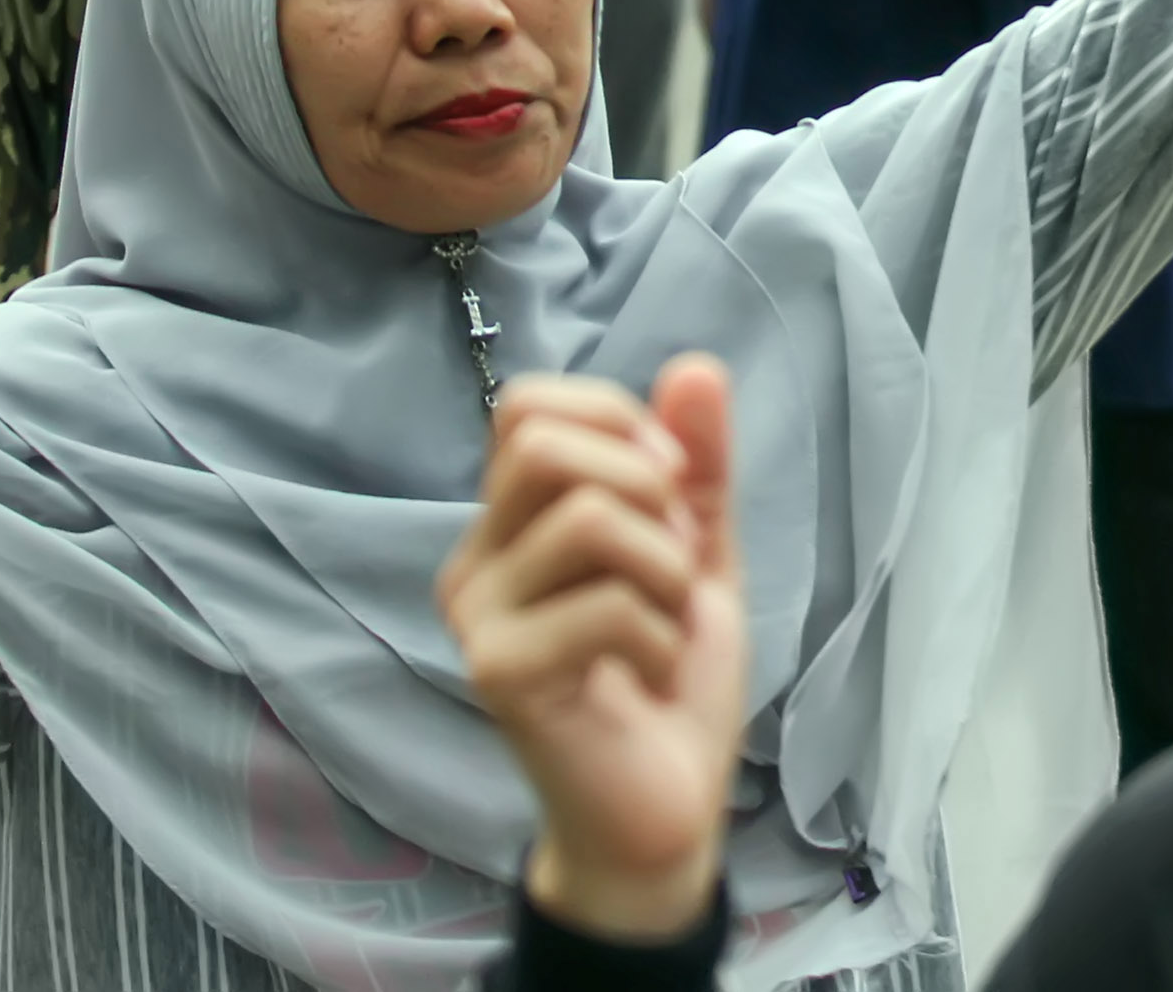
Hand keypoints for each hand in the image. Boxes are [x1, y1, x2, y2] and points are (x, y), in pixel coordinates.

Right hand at [445, 365, 750, 948]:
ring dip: (667, 569)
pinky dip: (661, 635)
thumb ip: (696, 465)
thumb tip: (696, 366)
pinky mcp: (499, 674)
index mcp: (511, 524)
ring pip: (586, 519)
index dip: (616, 418)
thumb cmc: (670, 677)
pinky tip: (651, 676)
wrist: (666, 806)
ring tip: (668, 625)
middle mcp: (474, 562)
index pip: (526, 407)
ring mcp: (478, 620)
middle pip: (541, 444)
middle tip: (677, 560)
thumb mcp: (698, 551)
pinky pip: (603, 603)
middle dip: (646, 485)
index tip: (673, 483)